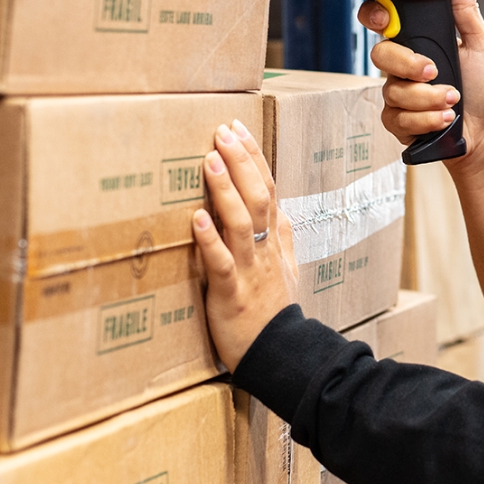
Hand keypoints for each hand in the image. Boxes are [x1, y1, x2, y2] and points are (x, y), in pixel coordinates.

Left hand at [191, 118, 299, 369]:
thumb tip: (281, 209)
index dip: (255, 158)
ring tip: (210, 159)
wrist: (282, 355)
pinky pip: (222, 264)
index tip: (238, 129)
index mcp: (275, 241)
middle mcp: (264, 250)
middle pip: (257, 198)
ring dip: (226, 190)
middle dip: (241, 162)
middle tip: (223, 132)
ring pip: (241, 223)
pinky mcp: (231, 294)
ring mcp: (250, 270)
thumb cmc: (276, 312)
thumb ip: (283, 238)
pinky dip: (209, 241)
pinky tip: (196, 219)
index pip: (268, 189)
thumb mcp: (287, 269)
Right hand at [357, 0, 483, 168]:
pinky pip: (396, 117)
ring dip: (427, 97)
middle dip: (408, 65)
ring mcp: (398, 93)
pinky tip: (443, 119)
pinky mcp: (398, 121)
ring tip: (453, 101)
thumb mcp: (482, 46)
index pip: (383, 20)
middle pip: (380, 54)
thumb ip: (467, 13)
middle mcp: (404, 66)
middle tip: (434, 71)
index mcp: (420, 42)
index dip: (375, 15)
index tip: (385, 20)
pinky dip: (424, 119)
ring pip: (392, 90)